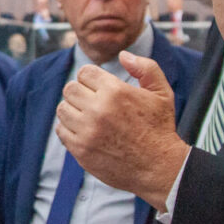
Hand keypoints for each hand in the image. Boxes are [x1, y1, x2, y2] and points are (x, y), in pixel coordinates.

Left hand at [55, 51, 189, 211]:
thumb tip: (123, 55)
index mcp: (115, 91)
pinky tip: (84, 130)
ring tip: (88, 116)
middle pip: (70, 89)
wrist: (159, 168)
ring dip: (73, 110)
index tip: (98, 87)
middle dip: (80, 92)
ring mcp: (87, 131)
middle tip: (92, 102)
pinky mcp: (80, 149)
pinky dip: (69, 128)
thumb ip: (145, 68)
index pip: (85, 73)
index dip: (91, 78)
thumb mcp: (162, 93)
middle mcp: (98, 109)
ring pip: (62, 108)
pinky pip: (61, 130)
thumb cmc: (160, 129)